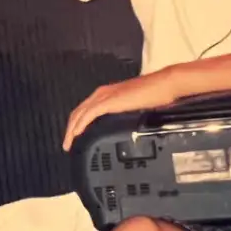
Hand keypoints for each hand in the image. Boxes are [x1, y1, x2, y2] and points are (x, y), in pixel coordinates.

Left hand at [63, 69, 180, 150]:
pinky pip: (89, 115)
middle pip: (78, 112)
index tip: (74, 137)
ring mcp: (104, 96)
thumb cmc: (153, 95)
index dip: (76, 123)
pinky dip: (80, 125)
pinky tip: (76, 134)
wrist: (163, 85)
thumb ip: (122, 114)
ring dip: (71, 130)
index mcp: (106, 94)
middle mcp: (101, 94)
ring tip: (68, 144)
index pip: (84, 110)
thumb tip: (120, 127)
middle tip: (67, 144)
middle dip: (70, 129)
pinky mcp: (109, 102)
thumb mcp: (133, 107)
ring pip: (80, 114)